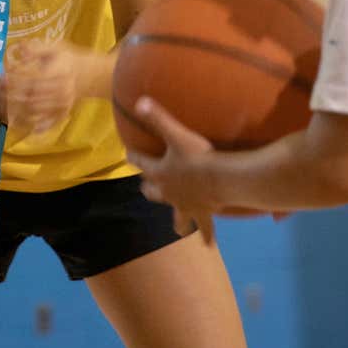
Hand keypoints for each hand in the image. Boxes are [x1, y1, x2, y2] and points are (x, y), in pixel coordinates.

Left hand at [0, 41, 102, 133]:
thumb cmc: (67, 59)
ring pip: (35, 112)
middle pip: (30, 97)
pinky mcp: (62, 114)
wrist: (90, 75)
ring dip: (14, 111)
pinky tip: (14, 124)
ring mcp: (62, 105)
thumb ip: (37, 49)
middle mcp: (61, 91)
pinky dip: (30, 126)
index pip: (31, 79)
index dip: (13, 81)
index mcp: (58, 73)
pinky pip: (45, 124)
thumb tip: (20, 50)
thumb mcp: (55, 47)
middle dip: (8, 97)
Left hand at [127, 98, 287, 238]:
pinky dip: (207, 236)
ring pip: (176, 217)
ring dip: (176, 220)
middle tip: (147, 187)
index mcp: (160, 173)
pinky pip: (205, 228)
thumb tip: (139, 101)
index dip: (134, 157)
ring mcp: (186, 205)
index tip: (128, 154)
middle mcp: (169, 192)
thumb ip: (158, 118)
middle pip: (153, 192)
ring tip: (176, 229)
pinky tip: (207, 246)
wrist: (220, 179)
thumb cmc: (198, 156)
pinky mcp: (203, 213)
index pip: (141, 163)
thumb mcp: (177, 134)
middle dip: (149, 189)